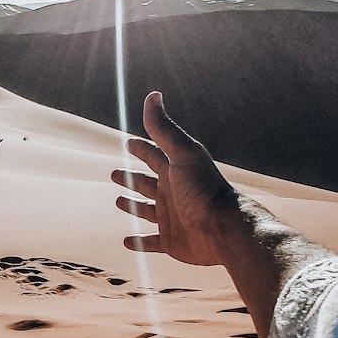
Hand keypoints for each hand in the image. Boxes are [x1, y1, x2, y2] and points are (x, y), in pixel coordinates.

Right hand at [111, 92, 237, 265]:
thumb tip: (153, 95)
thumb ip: (164, 128)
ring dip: (133, 206)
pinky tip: (128, 241)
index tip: (129, 143)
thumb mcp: (182, 153)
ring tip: (119, 201)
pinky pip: (151, 242)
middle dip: (131, 178)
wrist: (223, 229)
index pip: (153, 156)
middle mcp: (172, 193)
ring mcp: (171, 218)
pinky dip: (140, 242)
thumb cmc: (203, 189)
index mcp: (174, 172)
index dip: (141, 149)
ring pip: (146, 210)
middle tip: (114, 173)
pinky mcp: (171, 242)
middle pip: (146, 183)